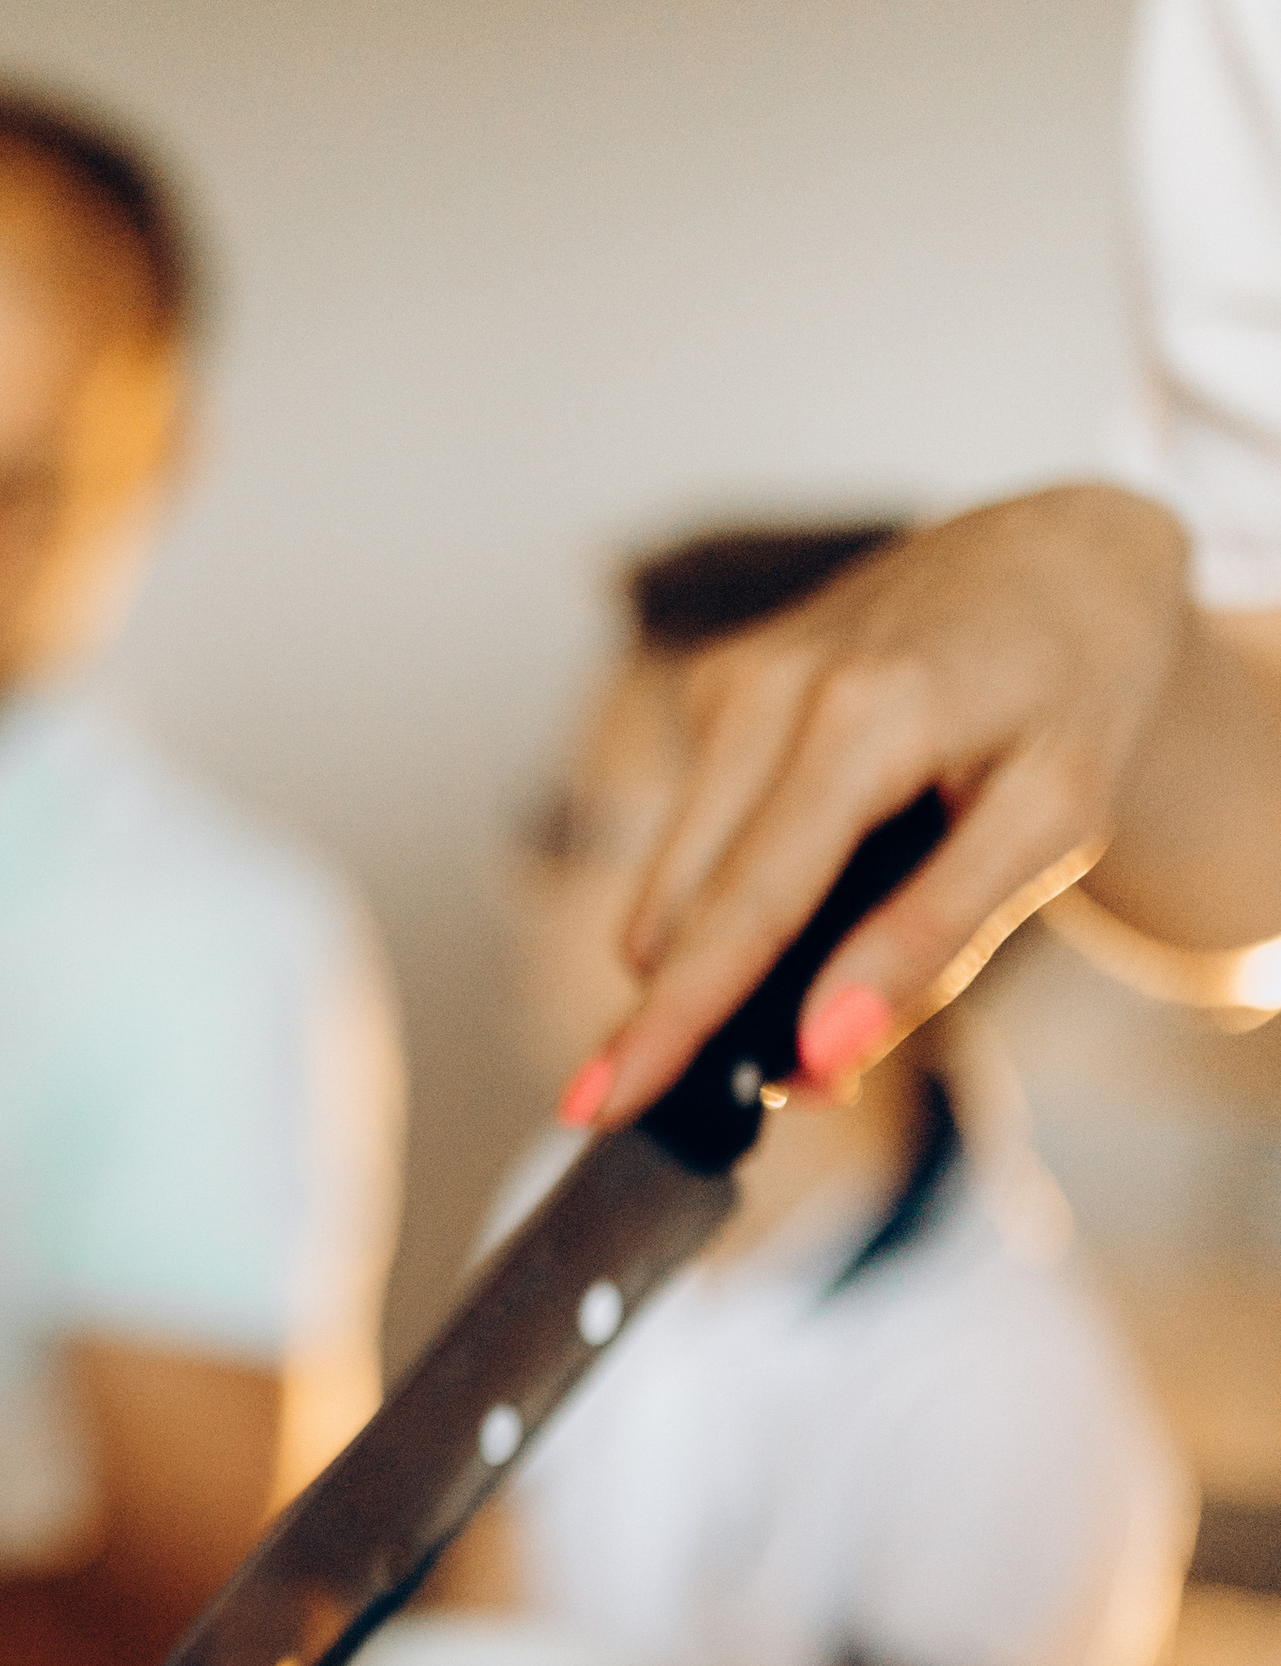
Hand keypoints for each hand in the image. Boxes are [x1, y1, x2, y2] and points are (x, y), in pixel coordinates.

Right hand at [565, 486, 1189, 1128]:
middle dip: (707, 1014)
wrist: (1053, 558)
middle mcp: (766, 687)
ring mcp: (725, 681)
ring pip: (667, 888)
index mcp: (863, 715)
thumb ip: (933, 938)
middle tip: (809, 1067)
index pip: (743, 907)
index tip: (595, 1107)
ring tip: (839, 953)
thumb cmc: (1070, 692)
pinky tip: (826, 864)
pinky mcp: (710, 688)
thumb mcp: (1053, 821)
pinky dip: (735, 893)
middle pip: (675, 913)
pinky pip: (691, 841)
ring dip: (722, 958)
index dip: (671, 1022)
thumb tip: (821, 1049)